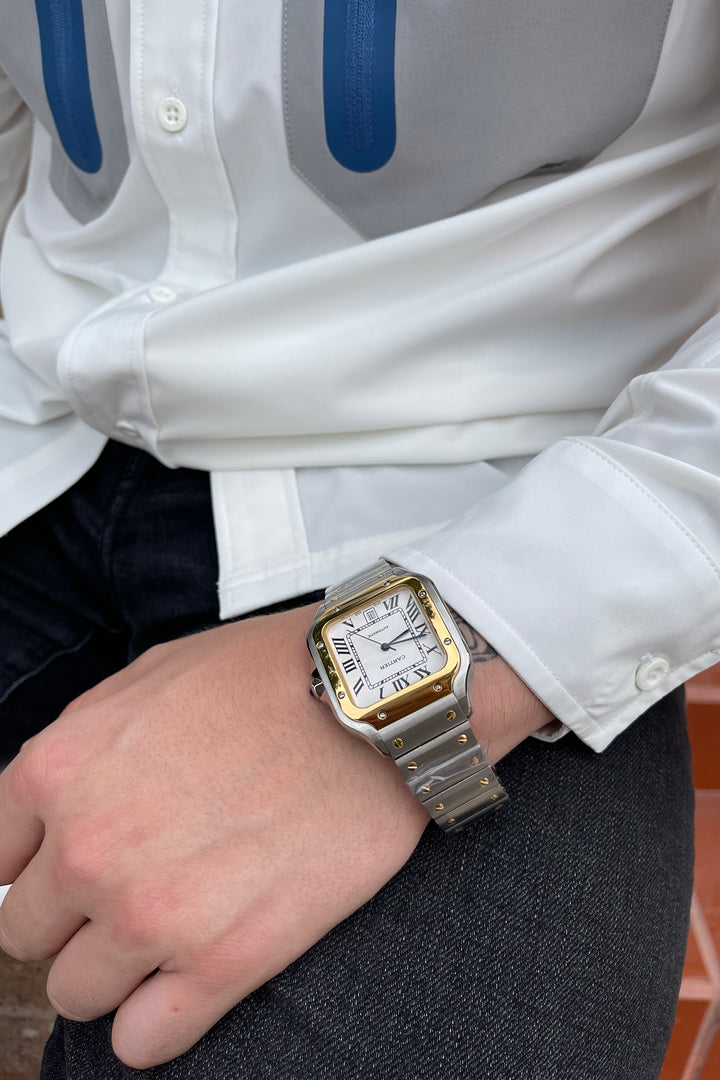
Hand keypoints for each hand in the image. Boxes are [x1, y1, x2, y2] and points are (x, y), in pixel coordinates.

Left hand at [0, 604, 550, 1068]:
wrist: (373, 701)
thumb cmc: (266, 677)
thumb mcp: (144, 678)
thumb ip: (76, 748)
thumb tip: (45, 813)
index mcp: (58, 771)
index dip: (39, 865)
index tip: (76, 867)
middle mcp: (89, 851)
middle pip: (30, 935)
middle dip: (75, 916)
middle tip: (138, 886)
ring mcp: (154, 915)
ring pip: (77, 995)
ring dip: (114, 970)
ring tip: (172, 929)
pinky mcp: (226, 962)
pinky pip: (143, 1042)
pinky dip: (156, 1022)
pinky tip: (190, 980)